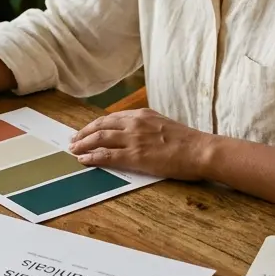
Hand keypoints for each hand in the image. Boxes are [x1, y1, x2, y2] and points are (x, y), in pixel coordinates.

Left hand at [68, 108, 209, 180]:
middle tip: (73, 140)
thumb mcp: (163, 125)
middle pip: (101, 126)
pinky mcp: (135, 156)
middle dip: (84, 133)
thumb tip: (135, 134)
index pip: (111, 118)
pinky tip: (84, 160)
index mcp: (142, 114)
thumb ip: (146, 127)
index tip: (86, 130)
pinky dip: (93, 157)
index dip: (95, 125)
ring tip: (74, 150)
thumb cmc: (188, 141)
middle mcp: (135, 123)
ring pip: (100, 139)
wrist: (201, 150)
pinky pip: (107, 156)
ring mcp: (134, 139)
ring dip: (84, 144)